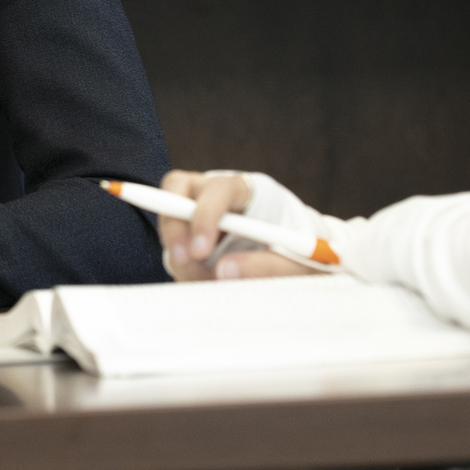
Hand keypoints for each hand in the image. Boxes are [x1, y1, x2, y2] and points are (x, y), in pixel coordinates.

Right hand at [156, 169, 313, 282]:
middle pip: (177, 188)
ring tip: (206, 281)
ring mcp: (197, 210)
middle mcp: (215, 193)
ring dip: (179, 253)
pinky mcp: (189, 234)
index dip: (205, 214)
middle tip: (182, 261)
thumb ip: (267, 266)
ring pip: (169, 218)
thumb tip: (224, 270)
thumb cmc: (300, 252)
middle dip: (174, 227)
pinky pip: (173, 246)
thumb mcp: (298, 263)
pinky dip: (183, 267)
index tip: (201, 249)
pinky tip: (205, 282)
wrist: (299, 257)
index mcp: (247, 190)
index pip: (218, 188)